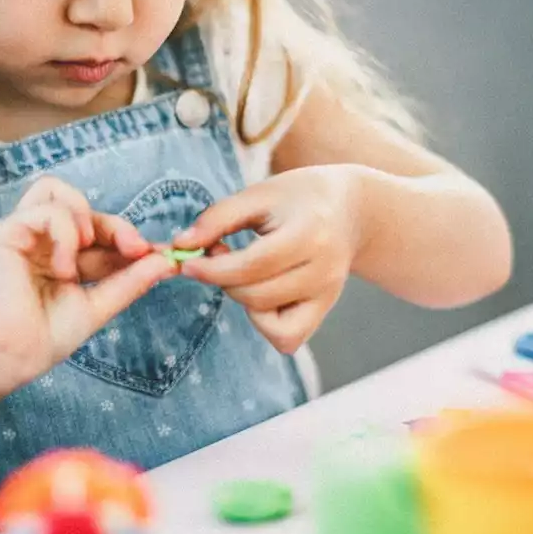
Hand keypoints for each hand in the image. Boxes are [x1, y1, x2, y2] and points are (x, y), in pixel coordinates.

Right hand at [0, 177, 176, 395]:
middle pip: (85, 208)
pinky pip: (48, 210)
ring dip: (84, 218)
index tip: (161, 255)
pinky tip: (64, 269)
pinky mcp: (7, 231)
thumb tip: (167, 262)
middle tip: (138, 249)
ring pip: (58, 191)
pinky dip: (65, 234)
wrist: (12, 357)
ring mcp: (24, 233)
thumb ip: (130, 281)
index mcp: (62, 256)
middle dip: (117, 226)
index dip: (129, 238)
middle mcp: (42, 240)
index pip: (100, 233)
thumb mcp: (98, 305)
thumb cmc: (45, 337)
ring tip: (87, 253)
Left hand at [172, 166, 366, 353]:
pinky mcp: (325, 311)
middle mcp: (324, 270)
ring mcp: (328, 295)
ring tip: (244, 271)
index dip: (213, 269)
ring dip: (242, 298)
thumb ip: (217, 218)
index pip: (253, 265)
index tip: (188, 262)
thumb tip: (180, 246)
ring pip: (268, 320)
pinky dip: (265, 323)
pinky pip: (288, 338)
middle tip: (218, 255)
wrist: (352, 210)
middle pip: (257, 296)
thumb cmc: (298, 197)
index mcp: (309, 233)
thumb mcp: (259, 194)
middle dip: (224, 281)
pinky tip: (262, 293)